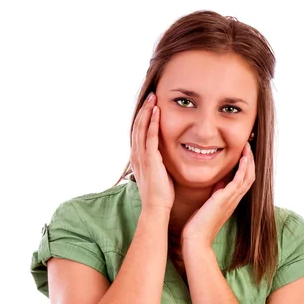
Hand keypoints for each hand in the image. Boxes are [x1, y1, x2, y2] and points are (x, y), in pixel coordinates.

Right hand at [131, 92, 174, 212]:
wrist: (156, 208)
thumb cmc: (160, 195)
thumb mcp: (158, 174)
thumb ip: (159, 163)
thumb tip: (165, 157)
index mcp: (139, 158)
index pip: (139, 133)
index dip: (143, 118)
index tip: (151, 106)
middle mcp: (138, 156)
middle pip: (138, 127)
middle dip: (144, 110)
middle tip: (152, 96)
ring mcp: (143, 157)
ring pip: (141, 129)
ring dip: (147, 112)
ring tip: (153, 98)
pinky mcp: (150, 160)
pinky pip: (150, 137)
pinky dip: (152, 123)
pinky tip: (156, 112)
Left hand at [181, 141, 254, 247]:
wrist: (196, 239)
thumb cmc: (198, 224)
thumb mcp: (208, 203)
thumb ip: (215, 192)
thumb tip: (218, 180)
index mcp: (231, 200)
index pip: (243, 180)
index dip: (246, 166)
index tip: (243, 152)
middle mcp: (234, 199)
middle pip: (250, 176)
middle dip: (250, 160)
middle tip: (248, 145)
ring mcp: (232, 199)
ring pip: (248, 177)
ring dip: (249, 161)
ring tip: (248, 147)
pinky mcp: (225, 199)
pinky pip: (239, 181)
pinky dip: (243, 168)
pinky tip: (243, 158)